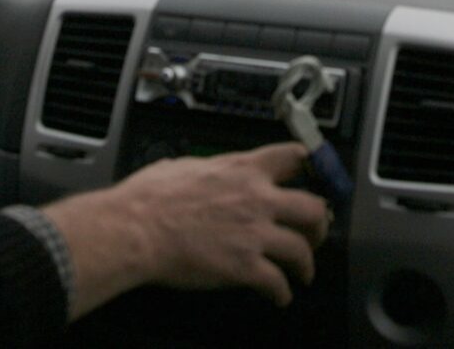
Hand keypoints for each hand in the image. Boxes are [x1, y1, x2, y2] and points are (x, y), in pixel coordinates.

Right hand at [43, 142, 330, 316]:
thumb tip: (204, 171)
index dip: (311, 168)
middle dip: (320, 224)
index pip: (295, 157)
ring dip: (306, 263)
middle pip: (313, 208)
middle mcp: (257, 199)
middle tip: (315, 233)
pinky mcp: (244, 267)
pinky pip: (277, 283)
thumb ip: (209, 168)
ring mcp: (253, 234)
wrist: (134, 230)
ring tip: (303, 272)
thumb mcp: (185, 166)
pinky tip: (279, 296)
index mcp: (242, 169)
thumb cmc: (147, 199)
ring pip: (302, 249)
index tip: (314, 179)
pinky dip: (282, 293)